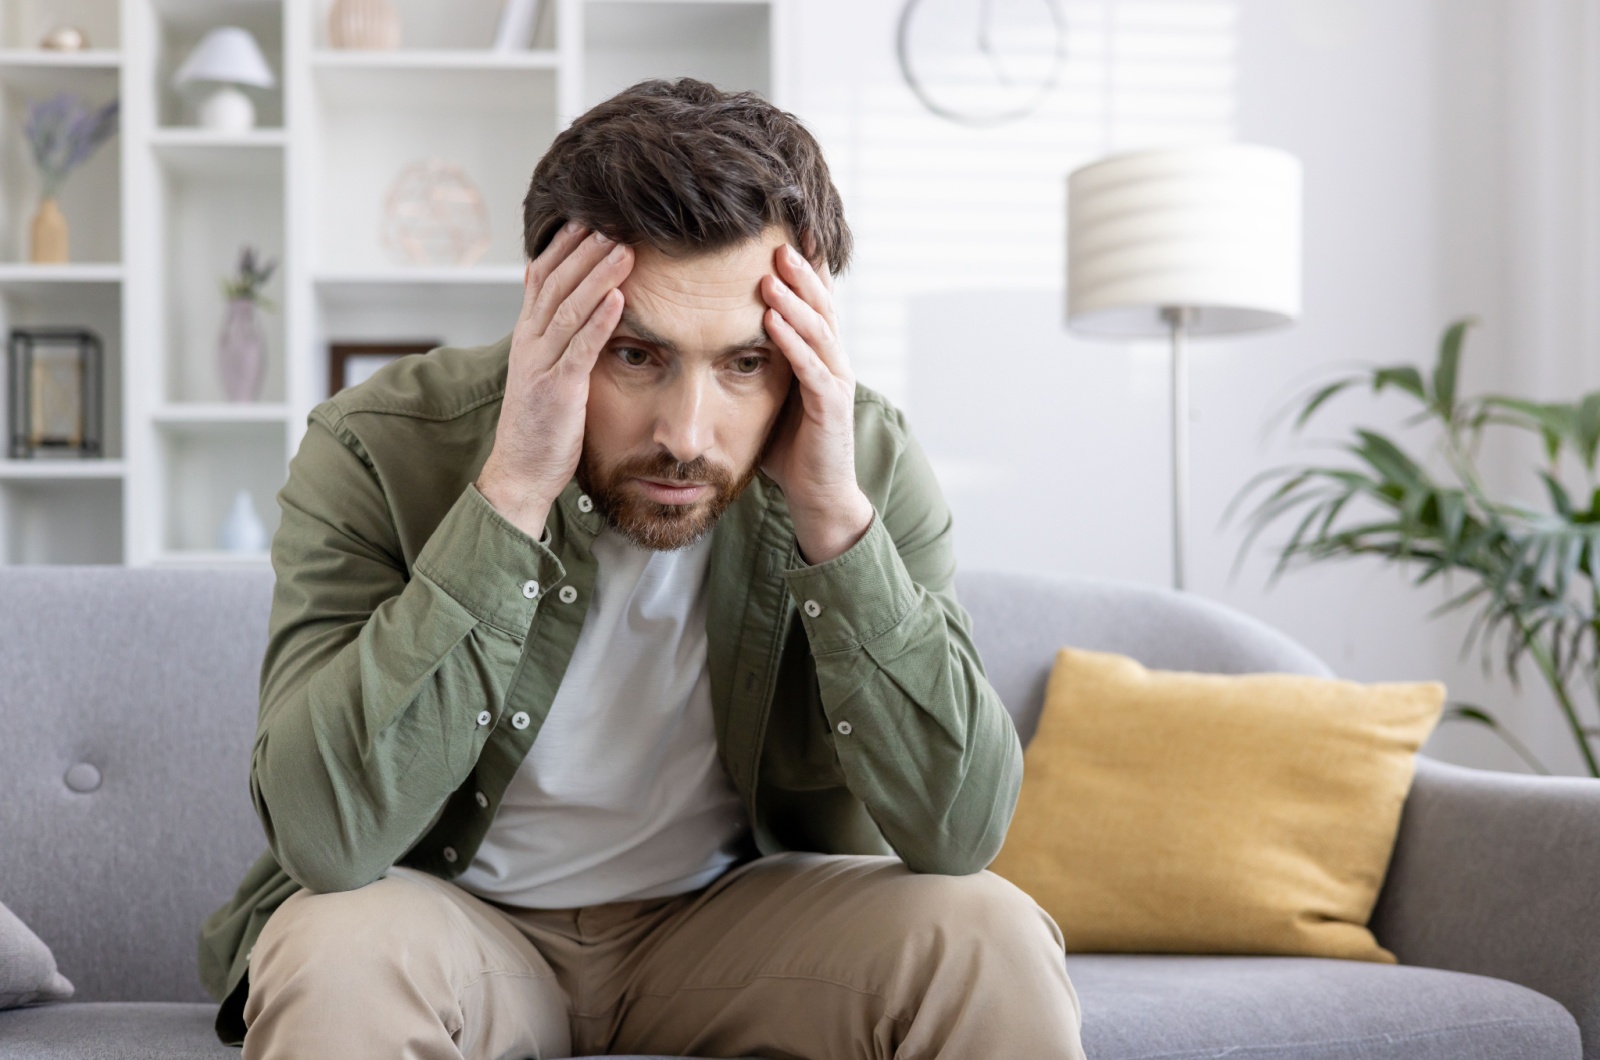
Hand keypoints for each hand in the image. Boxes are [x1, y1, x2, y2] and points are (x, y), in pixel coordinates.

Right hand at [476, 223, 633, 539]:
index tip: (589, 218)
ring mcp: (540, 365)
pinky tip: (619, 298)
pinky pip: (580, 348)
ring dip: (598, 276)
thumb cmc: (540, 425)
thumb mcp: (545, 372)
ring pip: (569, 309)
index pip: (541, 277)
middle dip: (585, 250)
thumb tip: (584, 309)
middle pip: (556, 283)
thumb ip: (559, 340)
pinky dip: (600, 321)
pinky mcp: (557, 390)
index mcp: (527, 336)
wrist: (519, 472)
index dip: (564, 246)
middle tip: (614, 221)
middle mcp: (529, 343)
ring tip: (624, 249)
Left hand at [760, 243, 873, 564]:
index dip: (802, 267)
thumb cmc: (790, 447)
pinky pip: (811, 369)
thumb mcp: (770, 395)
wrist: (818, 496)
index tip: (782, 230)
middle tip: (776, 236)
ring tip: (772, 269)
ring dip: (795, 298)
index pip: (813, 301)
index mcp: (819, 354)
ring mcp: (835, 383)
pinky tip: (773, 322)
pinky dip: (793, 343)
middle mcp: (833, 361)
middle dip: (800, 269)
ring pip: (818, 330)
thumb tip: (715, 334)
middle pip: (820, 304)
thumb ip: (756, 363)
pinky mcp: (830, 409)